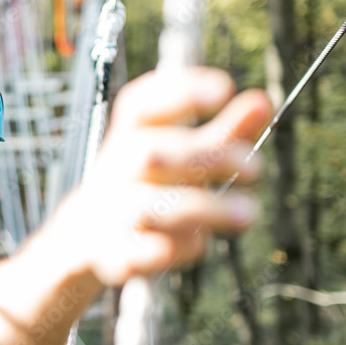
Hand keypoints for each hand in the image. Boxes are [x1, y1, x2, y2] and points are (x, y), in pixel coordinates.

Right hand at [70, 67, 272, 285]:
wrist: (83, 240)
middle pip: (148, 153)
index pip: (139, 105)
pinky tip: (200, 245)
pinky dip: (173, 249)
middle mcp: (112, 172)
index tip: (225, 88)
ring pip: (146, 207)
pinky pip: (138, 253)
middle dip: (207, 157)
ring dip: (203, 208)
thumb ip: (221, 133)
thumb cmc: (144, 188)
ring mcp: (106, 214)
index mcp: (126, 138)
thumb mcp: (178, 157)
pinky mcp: (108, 256)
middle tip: (257, 169)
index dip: (178, 93)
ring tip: (249, 212)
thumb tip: (262, 101)